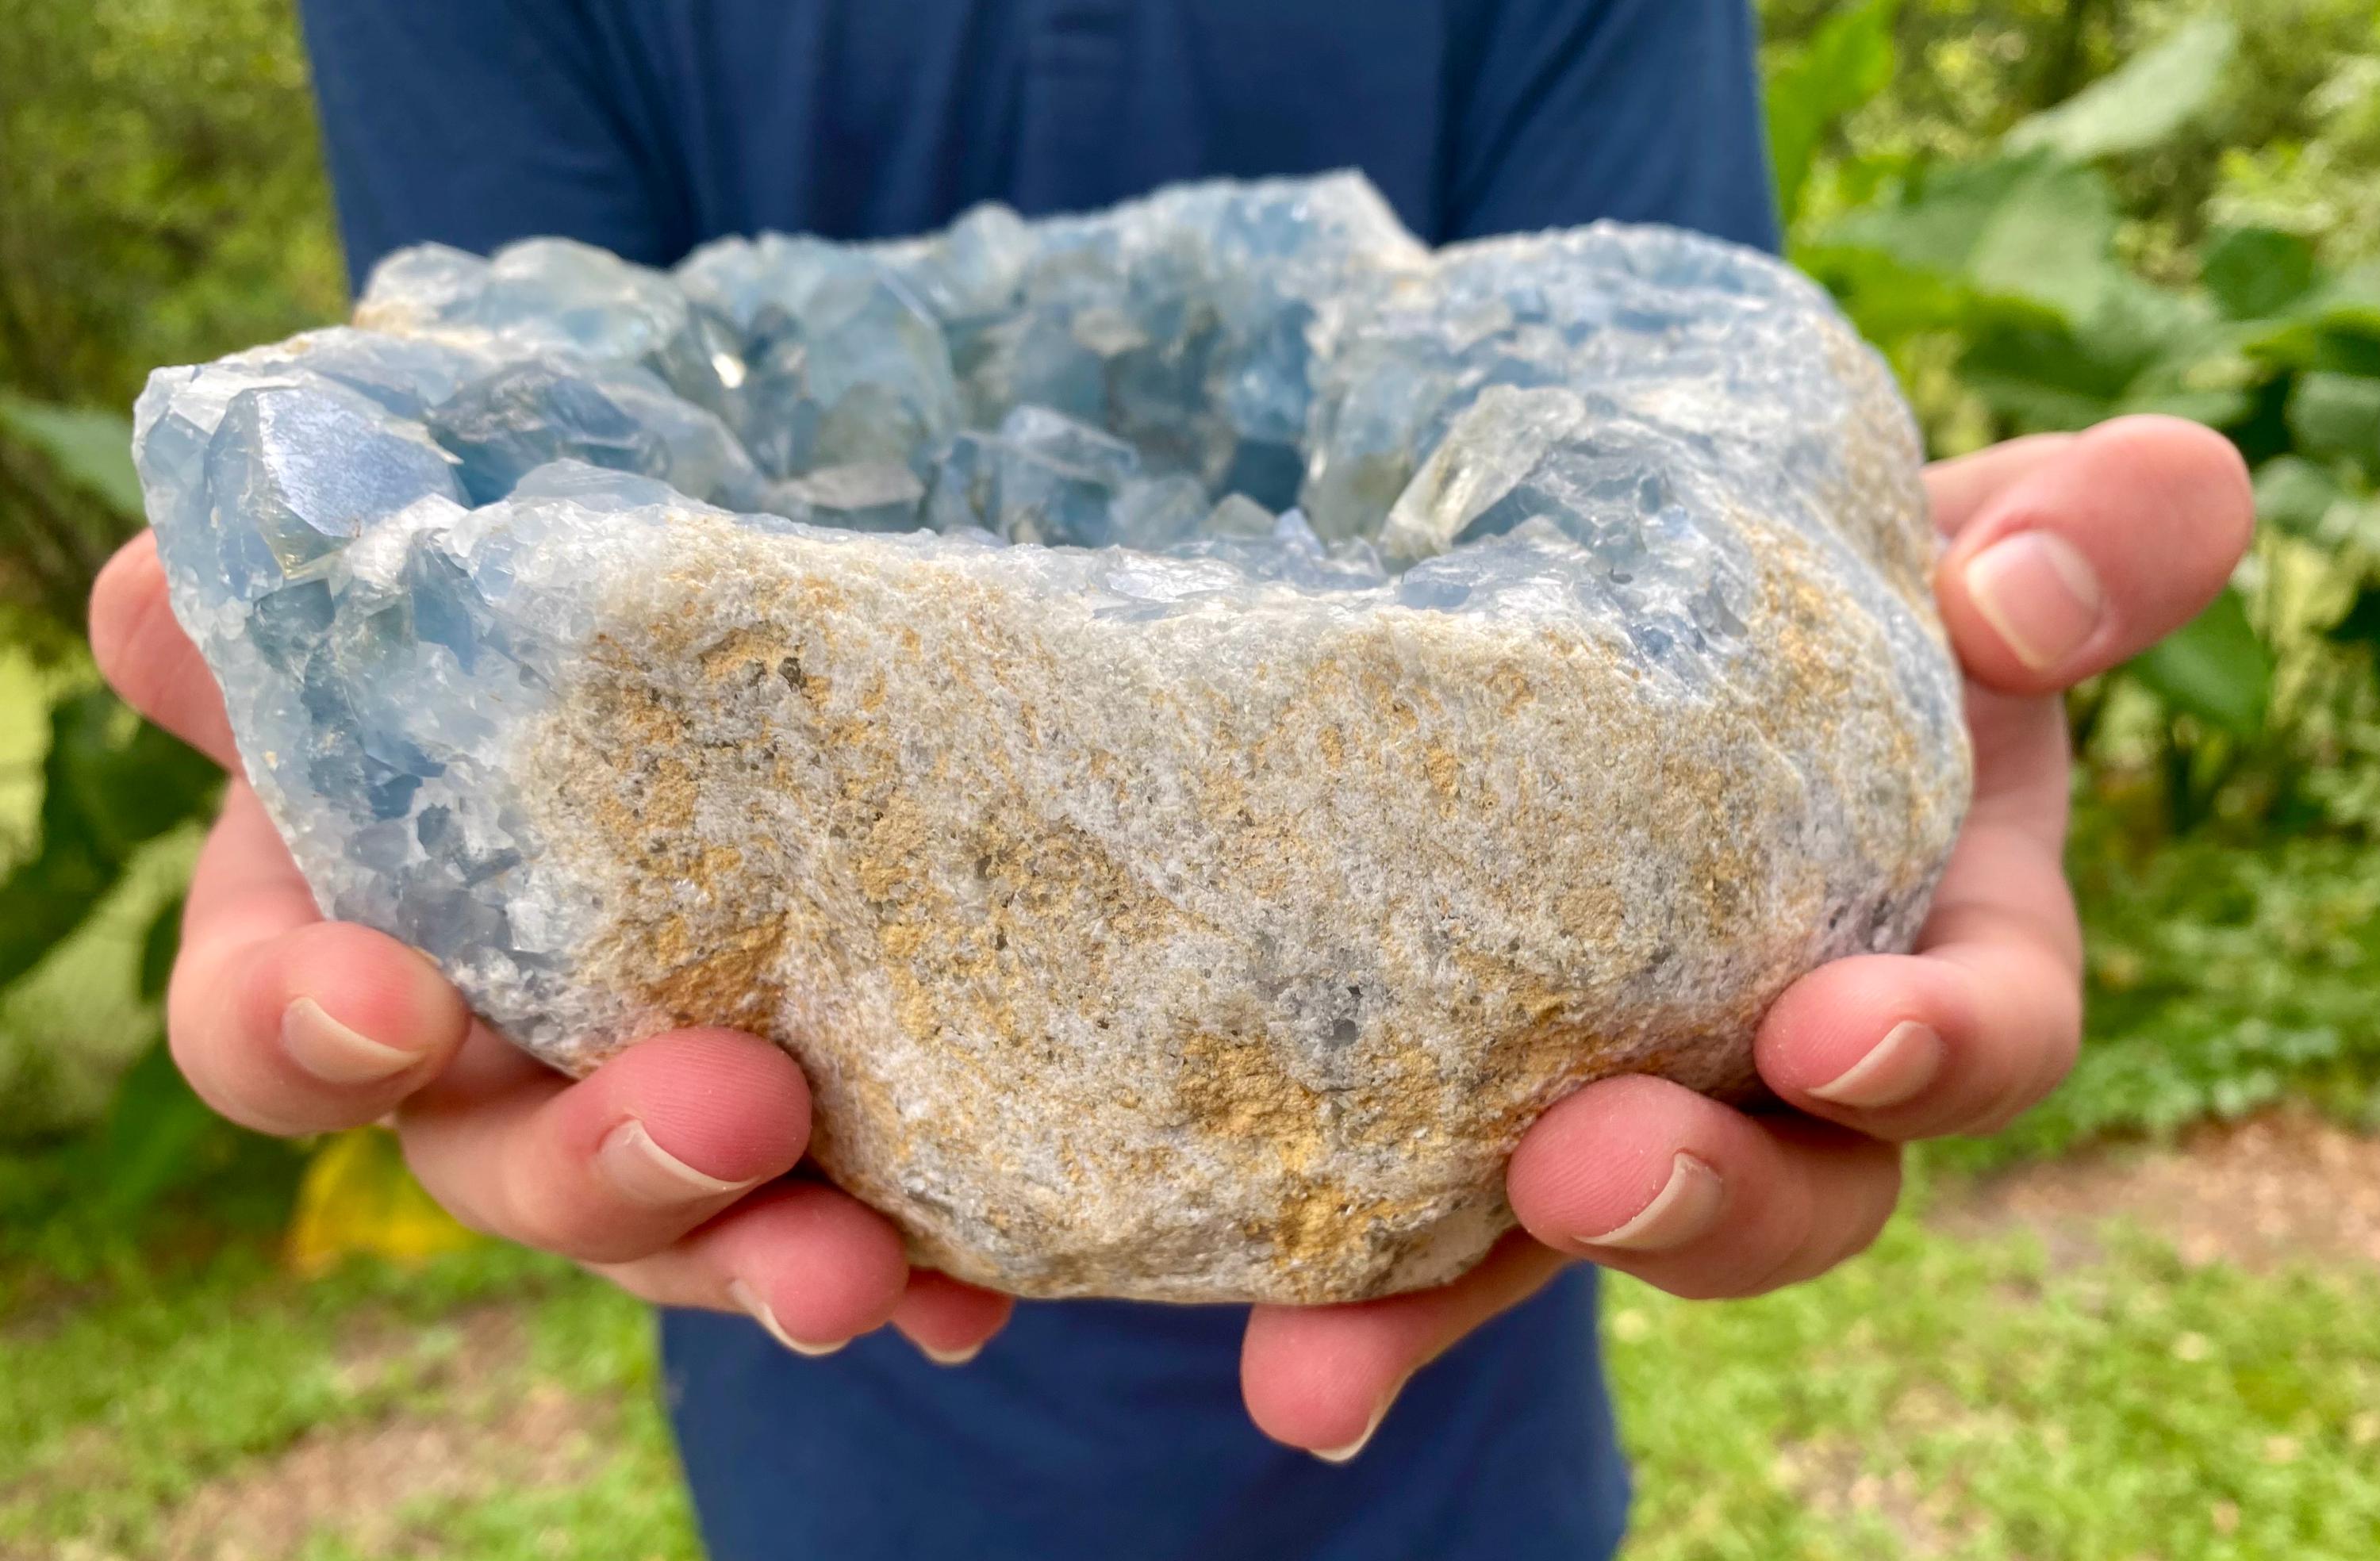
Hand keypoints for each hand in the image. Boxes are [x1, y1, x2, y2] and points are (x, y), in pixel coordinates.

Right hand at [91, 538, 1013, 1362]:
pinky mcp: (821, 1128)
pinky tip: (968, 1289)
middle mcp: (498, 1040)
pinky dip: (913, 1264)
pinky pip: (852, 1222)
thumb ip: (324, 582)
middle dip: (596, 1162)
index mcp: (367, 904)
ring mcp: (658, 1098)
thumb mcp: (471, 531)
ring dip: (756, 1259)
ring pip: (675, 1226)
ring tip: (857, 1267)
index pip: (271, 1019)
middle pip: (495, 1162)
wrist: (809, 584)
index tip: (395, 1004)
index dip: (302, 1032)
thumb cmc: (596, 571)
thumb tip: (158, 594)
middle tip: (732, 1111)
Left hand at [1239, 415, 2256, 1459]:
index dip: (1933, 1048)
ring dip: (1450, 1303)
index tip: (1831, 1034)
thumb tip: (2012, 596)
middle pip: (1790, 1191)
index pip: (1983, 1027)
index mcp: (1941, 933)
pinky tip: (1263, 1349)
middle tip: (1579, 1172)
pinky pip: (1411, 1212)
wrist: (1631, 594)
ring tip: (1312, 1363)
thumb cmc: (1839, 571)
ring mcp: (1623, 1090)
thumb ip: (2099, 533)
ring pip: (1563, 1239)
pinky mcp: (1468, 1100)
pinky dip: (1339, 1286)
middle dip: (1700, 1205)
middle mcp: (1785, 1054)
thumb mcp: (1984, 534)